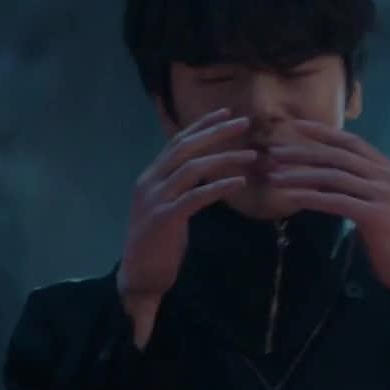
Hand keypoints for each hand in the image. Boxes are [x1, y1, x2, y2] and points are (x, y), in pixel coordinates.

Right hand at [118, 108, 255, 342]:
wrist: (138, 276)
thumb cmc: (157, 242)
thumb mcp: (168, 206)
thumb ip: (181, 186)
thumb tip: (206, 169)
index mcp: (150, 176)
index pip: (177, 142)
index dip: (201, 125)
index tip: (226, 113)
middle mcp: (150, 181)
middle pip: (186, 148)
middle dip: (217, 132)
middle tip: (245, 123)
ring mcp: (155, 199)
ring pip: (193, 168)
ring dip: (225, 159)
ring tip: (252, 156)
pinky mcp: (165, 218)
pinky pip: (196, 196)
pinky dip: (219, 187)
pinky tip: (240, 183)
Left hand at [267, 120, 389, 297]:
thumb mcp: (379, 203)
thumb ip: (359, 187)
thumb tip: (322, 177)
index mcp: (389, 169)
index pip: (352, 142)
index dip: (323, 132)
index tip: (295, 126)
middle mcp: (388, 176)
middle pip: (338, 156)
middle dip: (303, 152)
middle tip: (274, 153)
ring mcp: (384, 195)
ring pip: (334, 177)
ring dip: (300, 175)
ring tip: (275, 177)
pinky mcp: (377, 216)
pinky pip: (337, 201)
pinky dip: (312, 198)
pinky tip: (292, 197)